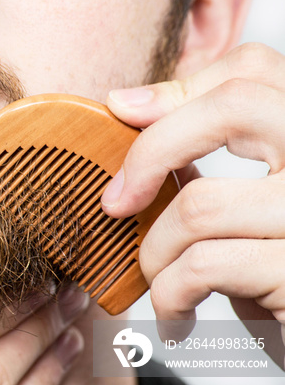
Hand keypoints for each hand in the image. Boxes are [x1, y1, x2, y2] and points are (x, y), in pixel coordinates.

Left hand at [102, 42, 284, 366]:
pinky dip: (168, 293)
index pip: (256, 70)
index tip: (122, 112)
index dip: (180, 88)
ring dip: (155, 252)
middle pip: (233, 106)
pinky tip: (175, 314)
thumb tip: (132, 106)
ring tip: (159, 280)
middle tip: (115, 202)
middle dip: (151, 152)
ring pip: (200, 203)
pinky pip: (203, 265)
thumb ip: (209, 158)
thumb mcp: (248, 207)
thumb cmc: (274, 273)